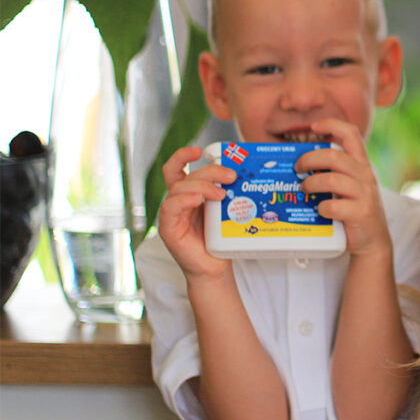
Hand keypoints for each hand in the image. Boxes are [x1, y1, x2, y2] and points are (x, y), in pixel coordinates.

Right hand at [157, 146, 235, 281]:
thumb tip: (251, 174)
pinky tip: (197, 200)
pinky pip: (170, 208)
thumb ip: (229, 193)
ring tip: (220, 194)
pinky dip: (184, 200)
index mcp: (188, 194)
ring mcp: (172, 214)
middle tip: (231, 176)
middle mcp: (178, 201)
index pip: (177, 168)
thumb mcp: (226, 210)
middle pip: (186, 176)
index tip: (200, 150)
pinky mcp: (169, 229)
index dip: (184, 155)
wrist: (215, 268)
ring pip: (179, 189)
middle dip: (209, 172)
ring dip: (201, 186)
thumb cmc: (221, 239)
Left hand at [295, 118, 391, 260]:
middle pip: (334, 156)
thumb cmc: (353, 209)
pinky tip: (320, 210)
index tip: (314, 126)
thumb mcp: (349, 185)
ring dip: (311, 184)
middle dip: (309, 159)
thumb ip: (333, 172)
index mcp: (361, 164)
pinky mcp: (361, 213)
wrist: (373, 239)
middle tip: (297, 168)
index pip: (351, 134)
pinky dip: (322, 207)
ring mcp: (365, 194)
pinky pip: (334, 205)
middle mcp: (365, 175)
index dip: (332, 124)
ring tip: (303, 190)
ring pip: (332, 179)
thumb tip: (298, 164)